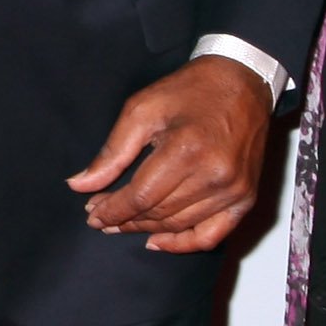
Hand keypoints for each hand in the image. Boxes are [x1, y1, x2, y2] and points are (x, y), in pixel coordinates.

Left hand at [69, 55, 268, 251]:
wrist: (242, 82)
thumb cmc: (190, 90)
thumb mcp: (142, 109)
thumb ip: (112, 152)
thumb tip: (79, 185)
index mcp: (186, 150)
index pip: (140, 197)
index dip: (112, 209)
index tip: (92, 213)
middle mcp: (214, 175)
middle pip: (158, 213)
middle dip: (124, 219)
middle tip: (102, 217)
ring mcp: (234, 190)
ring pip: (179, 225)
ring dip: (147, 229)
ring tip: (124, 224)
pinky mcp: (246, 197)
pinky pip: (212, 235)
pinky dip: (183, 243)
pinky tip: (157, 241)